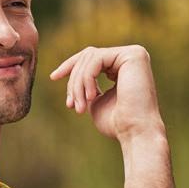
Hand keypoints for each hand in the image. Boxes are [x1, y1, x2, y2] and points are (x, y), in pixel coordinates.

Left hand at [50, 45, 165, 143]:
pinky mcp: (133, 55)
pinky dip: (87, 78)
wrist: (135, 133)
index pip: (91, 58)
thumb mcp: (95, 102)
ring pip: (90, 57)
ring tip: (80, 107)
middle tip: (71, 105)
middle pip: (88, 56)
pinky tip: (91, 97)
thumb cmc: (118, 124)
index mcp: (124, 65)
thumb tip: (73, 79)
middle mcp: (131, 56)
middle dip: (74, 80)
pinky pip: (97, 59)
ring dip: (79, 83)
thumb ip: (88, 87)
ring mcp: (134, 54)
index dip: (70, 66)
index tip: (53, 77)